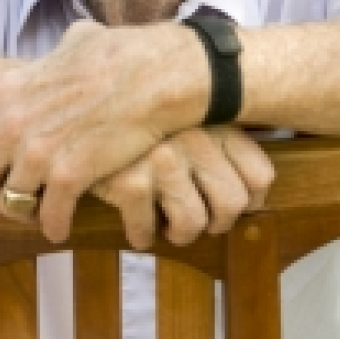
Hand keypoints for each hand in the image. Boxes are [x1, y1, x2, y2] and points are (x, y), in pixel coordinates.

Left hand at [0, 20, 207, 242]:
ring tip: (42, 211)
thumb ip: (51, 59)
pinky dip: (55, 226)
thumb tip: (59, 54)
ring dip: (25, 212)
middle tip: (13, 194)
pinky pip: (48, 216)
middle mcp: (12, 122)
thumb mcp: (71, 43)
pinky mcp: (70, 174)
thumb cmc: (121, 53)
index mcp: (5, 90)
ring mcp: (38, 151)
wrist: (158, 72)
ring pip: (8, 203)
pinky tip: (63, 225)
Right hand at [92, 127, 274, 250]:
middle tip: (196, 219)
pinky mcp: (130, 181)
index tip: (226, 204)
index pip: (260, 176)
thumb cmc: (138, 112)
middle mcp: (195, 137)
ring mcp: (163, 159)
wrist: (79, 104)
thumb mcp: (185, 111)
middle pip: (233, 204)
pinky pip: (147, 230)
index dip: (248, 201)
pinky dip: (140, 234)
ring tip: (166, 226)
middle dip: (214, 223)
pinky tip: (135, 223)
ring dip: (179, 234)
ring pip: (194, 223)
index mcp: (216, 121)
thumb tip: (253, 188)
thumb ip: (219, 136)